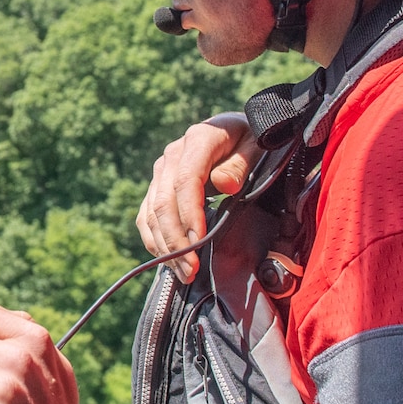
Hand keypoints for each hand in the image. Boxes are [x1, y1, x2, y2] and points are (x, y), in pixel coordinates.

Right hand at [137, 113, 260, 281]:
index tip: (199, 240)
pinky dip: (155, 241)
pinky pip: (147, 217)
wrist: (235, 130)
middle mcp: (172, 155)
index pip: (186, 180)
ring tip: (184, 273)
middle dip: (176, 240)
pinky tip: (169, 261)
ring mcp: (161, 171)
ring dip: (165, 247)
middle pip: (163, 202)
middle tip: (191, 269)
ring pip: (152, 214)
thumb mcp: (256, 145)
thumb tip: (224, 184)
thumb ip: (241, 164)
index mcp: (198, 140)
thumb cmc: (251, 140)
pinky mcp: (157, 187)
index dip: (190, 213)